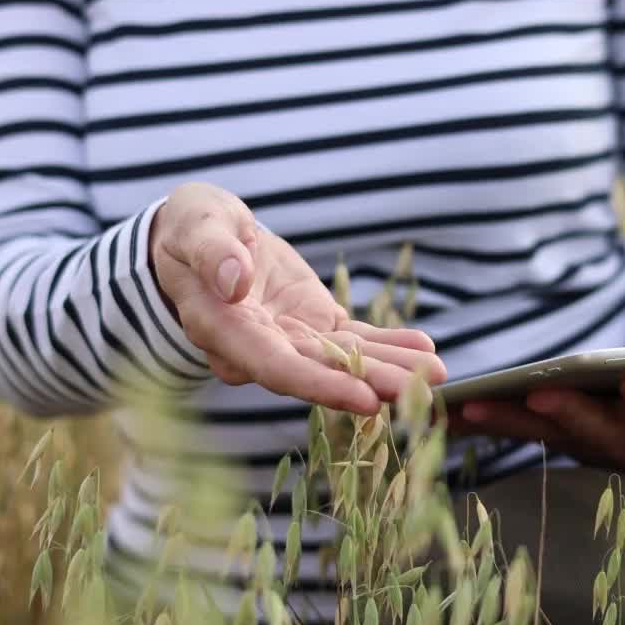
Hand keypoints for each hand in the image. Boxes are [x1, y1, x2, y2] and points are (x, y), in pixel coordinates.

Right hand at [149, 182, 446, 414]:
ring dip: (389, 369)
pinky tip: (424, 349)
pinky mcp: (313, 325)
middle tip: (417, 391)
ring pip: (343, 361)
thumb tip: (235, 282)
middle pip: (318, 373)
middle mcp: (259, 348)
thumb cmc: (189, 227)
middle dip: (369, 384)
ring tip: (435, 374)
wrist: (198, 235)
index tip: (366, 399)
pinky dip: (388, 345)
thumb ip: (213, 253)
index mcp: (224, 330)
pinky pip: (353, 340)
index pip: (275, 367)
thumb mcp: (195, 226)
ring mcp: (290, 339)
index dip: (321, 385)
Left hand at [448, 370, 624, 493]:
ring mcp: (592, 448)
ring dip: (508, 421)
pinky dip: (482, 420)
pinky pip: (517, 428)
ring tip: (467, 405)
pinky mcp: (560, 436)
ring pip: (549, 433)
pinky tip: (444, 412)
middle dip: (569, 414)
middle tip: (537, 393)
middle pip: (600, 434)